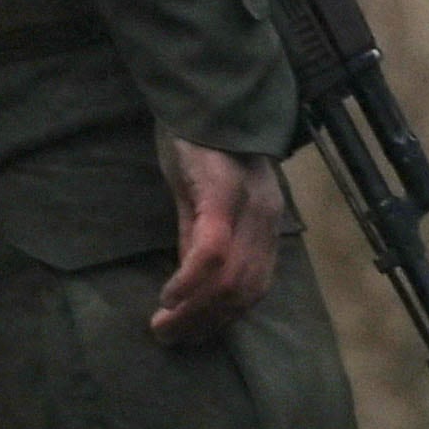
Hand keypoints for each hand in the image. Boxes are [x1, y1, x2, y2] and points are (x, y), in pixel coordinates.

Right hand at [150, 133, 287, 346]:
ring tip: (163, 325)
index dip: (223, 319)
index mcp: (265, 221)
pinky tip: (169, 295)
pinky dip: (191, 281)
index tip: (191, 335)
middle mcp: (265, 216)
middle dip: (206, 324)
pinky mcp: (223, 191)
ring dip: (195, 312)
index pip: (255, 287)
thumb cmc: (199, 145)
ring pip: (232, 278)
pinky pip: (213, 250)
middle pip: (246, 290)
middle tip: (168, 336)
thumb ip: (200, 240)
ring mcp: (248, 204)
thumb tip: (192, 289)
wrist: (200, 92)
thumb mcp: (201, 202)